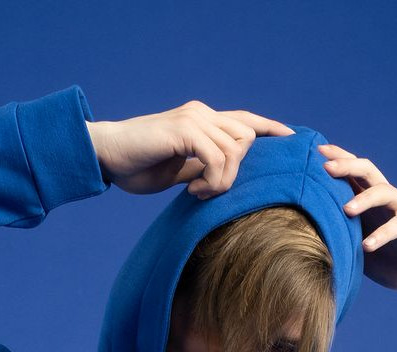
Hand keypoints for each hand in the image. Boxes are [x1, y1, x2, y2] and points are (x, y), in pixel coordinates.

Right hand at [86, 100, 294, 197]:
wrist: (105, 156)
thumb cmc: (136, 166)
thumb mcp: (178, 171)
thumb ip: (203, 168)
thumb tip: (224, 180)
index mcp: (201, 120)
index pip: (244, 119)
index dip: (269, 128)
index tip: (291, 139)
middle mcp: (201, 114)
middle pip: (247, 137)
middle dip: (240, 171)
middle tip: (210, 192)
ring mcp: (194, 119)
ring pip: (236, 149)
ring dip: (224, 181)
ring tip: (199, 194)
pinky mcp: (185, 130)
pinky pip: (219, 157)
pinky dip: (213, 180)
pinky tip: (193, 191)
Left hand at [318, 143, 396, 295]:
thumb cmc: (388, 259)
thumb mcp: (355, 249)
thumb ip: (335, 239)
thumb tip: (297, 239)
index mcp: (368, 200)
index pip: (351, 172)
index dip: (335, 159)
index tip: (312, 152)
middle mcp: (387, 198)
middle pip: (367, 171)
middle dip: (347, 166)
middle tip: (326, 168)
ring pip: (385, 192)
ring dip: (365, 199)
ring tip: (346, 210)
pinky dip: (383, 234)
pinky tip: (367, 246)